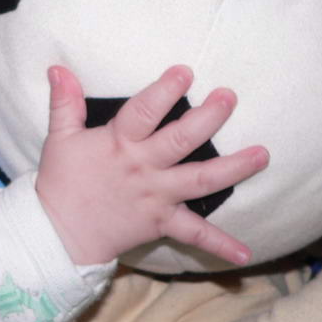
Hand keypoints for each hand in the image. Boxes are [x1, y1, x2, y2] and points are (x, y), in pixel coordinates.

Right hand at [35, 64, 268, 265]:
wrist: (58, 234)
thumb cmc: (61, 182)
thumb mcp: (60, 138)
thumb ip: (64, 102)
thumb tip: (58, 68)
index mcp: (119, 144)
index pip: (145, 112)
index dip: (165, 91)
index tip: (185, 72)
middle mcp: (143, 168)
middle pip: (181, 140)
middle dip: (208, 118)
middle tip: (229, 97)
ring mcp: (156, 196)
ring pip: (200, 180)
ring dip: (234, 168)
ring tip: (262, 154)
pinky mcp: (161, 223)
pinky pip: (194, 235)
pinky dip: (219, 244)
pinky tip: (245, 253)